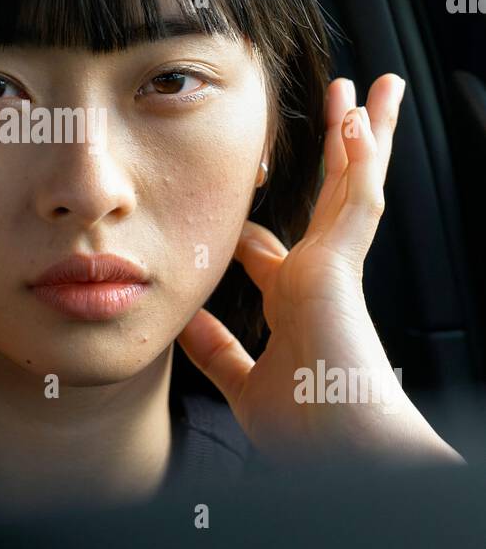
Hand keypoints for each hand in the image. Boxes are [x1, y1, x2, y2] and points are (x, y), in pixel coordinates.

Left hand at [177, 74, 464, 465]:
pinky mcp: (343, 265)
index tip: (235, 218)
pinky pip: (357, 199)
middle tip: (340, 113)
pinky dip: (361, 158)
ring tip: (366, 93)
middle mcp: (319, 279)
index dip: (252, 231)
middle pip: (329, 200)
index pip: (272, 253)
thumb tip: (182, 320)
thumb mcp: (243, 384)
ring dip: (360, 136)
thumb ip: (216, 352)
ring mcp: (336, 268)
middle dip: (335, 157)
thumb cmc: (308, 434)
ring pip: (353, 185)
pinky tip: (359, 120)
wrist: (344, 455)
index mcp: (295, 306)